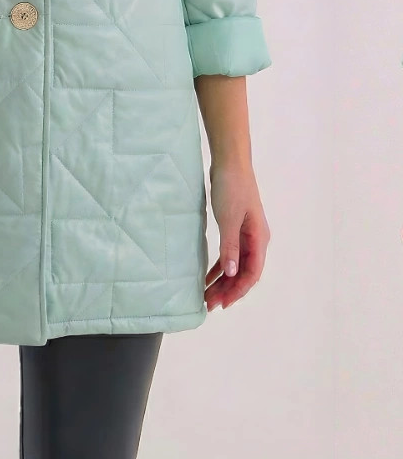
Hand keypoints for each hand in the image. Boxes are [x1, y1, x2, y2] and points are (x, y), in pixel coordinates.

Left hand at [205, 161, 269, 311]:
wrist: (230, 161)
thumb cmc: (232, 187)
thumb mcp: (229, 218)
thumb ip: (230, 247)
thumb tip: (231, 273)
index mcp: (259, 239)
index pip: (252, 273)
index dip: (238, 290)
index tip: (223, 303)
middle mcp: (255, 239)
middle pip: (243, 272)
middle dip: (228, 290)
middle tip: (209, 304)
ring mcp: (245, 234)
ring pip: (235, 265)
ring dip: (222, 280)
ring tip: (207, 296)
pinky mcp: (235, 227)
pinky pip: (229, 253)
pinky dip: (219, 266)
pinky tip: (207, 276)